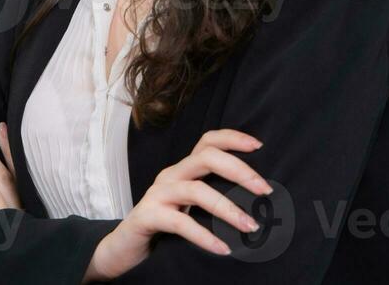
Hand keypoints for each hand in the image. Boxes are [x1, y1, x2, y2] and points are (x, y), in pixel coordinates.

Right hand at [83, 129, 270, 282]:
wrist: (123, 249)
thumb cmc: (163, 228)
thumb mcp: (190, 208)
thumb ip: (212, 198)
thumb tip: (257, 205)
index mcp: (183, 170)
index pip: (207, 141)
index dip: (232, 138)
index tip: (259, 146)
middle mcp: (170, 175)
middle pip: (206, 157)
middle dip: (239, 170)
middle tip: (265, 190)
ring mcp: (157, 194)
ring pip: (196, 190)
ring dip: (227, 208)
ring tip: (250, 226)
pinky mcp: (147, 216)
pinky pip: (179, 222)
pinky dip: (204, 236)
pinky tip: (222, 248)